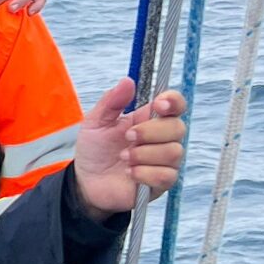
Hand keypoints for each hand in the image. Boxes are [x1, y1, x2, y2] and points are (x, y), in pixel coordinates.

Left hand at [72, 79, 186, 218]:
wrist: (86, 182)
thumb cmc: (95, 150)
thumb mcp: (95, 122)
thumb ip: (111, 102)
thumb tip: (128, 81)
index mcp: (149, 119)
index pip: (176, 105)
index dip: (173, 102)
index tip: (158, 105)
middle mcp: (162, 139)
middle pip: (178, 128)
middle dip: (151, 131)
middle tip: (127, 137)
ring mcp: (164, 161)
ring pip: (174, 152)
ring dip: (145, 154)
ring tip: (123, 158)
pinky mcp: (161, 183)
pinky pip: (166, 175)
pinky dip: (145, 173)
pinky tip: (130, 173)